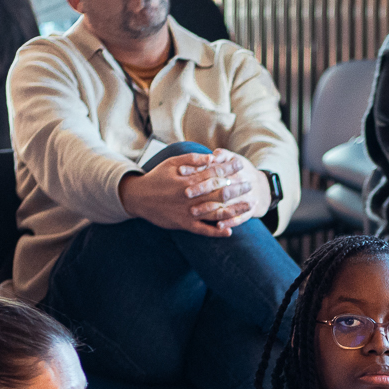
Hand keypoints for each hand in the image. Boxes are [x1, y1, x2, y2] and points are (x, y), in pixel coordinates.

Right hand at [121, 149, 261, 234]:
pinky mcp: (183, 224)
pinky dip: (216, 232)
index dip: (229, 168)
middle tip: (250, 185)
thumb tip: (212, 157)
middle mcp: (190, 196)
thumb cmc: (157, 178)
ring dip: (234, 209)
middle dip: (237, 188)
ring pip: (215, 211)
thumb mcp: (171, 163)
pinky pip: (203, 230)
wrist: (138, 198)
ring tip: (249, 206)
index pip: (213, 172)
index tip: (241, 165)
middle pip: (219, 192)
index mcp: (188, 179)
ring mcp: (188, 211)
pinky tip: (229, 231)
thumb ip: (192, 159)